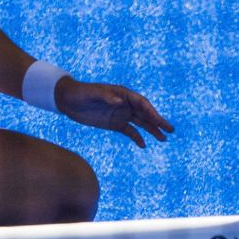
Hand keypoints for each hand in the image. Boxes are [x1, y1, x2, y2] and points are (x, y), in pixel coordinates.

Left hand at [56, 80, 173, 147]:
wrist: (67, 100)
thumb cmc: (80, 93)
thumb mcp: (91, 93)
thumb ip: (105, 96)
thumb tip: (119, 101)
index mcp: (122, 94)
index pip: (141, 103)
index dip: (151, 112)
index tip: (159, 121)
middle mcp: (125, 104)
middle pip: (145, 113)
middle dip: (158, 121)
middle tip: (171, 130)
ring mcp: (121, 114)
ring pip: (140, 123)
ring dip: (152, 130)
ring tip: (163, 139)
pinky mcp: (114, 124)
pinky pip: (129, 131)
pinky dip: (137, 137)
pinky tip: (144, 145)